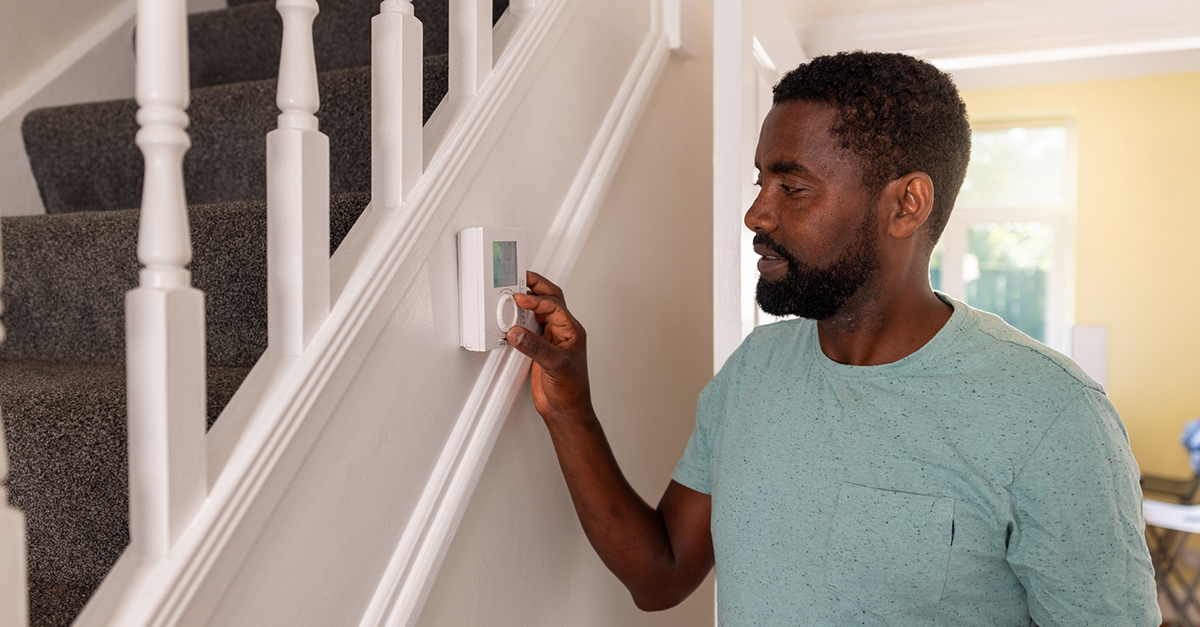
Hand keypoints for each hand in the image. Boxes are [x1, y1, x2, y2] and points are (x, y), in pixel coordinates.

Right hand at [506, 271, 592, 421]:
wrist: (566, 409)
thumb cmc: (572, 390)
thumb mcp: (555, 365)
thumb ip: (534, 347)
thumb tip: (517, 332)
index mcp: (572, 330)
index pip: (553, 305)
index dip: (536, 299)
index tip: (519, 298)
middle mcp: (562, 331)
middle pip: (550, 299)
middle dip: (535, 286)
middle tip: (519, 277)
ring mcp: (551, 339)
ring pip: (539, 311)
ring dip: (527, 301)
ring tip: (512, 294)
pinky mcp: (539, 348)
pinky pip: (528, 326)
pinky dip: (519, 320)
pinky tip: (510, 320)